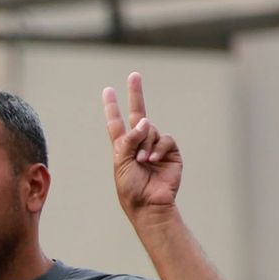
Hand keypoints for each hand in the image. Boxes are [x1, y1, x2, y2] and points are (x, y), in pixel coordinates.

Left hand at [104, 72, 179, 222]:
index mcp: (123, 148)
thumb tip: (144, 120)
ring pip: (151, 130)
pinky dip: (158, 148)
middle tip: (134, 75)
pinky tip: (152, 161)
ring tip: (142, 162)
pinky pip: (164, 139)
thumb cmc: (130, 188)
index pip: (116, 123)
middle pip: (138, 114)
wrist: (149, 204)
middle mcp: (139, 144)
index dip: (112, 108)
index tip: (108, 91)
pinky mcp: (170, 152)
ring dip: (145, 144)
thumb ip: (129, 140)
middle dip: (136, 94)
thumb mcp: (121, 164)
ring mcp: (155, 146)